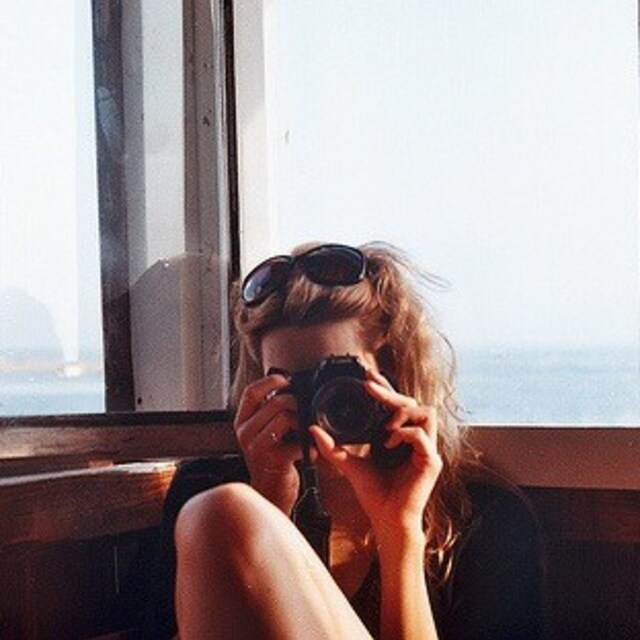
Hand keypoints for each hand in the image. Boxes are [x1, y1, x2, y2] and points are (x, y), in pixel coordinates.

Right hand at [233, 374, 301, 513]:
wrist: (270, 493)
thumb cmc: (273, 459)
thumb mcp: (264, 431)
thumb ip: (270, 411)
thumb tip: (291, 386)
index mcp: (242, 421)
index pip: (251, 392)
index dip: (271, 381)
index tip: (288, 379)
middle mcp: (245, 432)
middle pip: (275, 402)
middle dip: (296, 403)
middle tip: (305, 413)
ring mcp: (257, 446)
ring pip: (286, 417)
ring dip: (303, 423)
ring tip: (306, 434)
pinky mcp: (273, 460)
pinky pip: (298, 443)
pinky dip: (310, 447)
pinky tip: (309, 453)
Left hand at [310, 370, 441, 542]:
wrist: (386, 519)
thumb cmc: (374, 493)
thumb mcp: (349, 464)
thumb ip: (333, 447)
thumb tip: (314, 429)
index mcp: (400, 436)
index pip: (398, 403)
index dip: (385, 386)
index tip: (368, 375)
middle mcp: (416, 439)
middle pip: (412, 402)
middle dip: (390, 392)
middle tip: (370, 387)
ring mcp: (426, 449)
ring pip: (425, 412)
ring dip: (403, 413)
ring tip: (385, 426)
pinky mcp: (431, 461)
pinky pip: (422, 436)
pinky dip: (405, 434)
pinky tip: (389, 442)